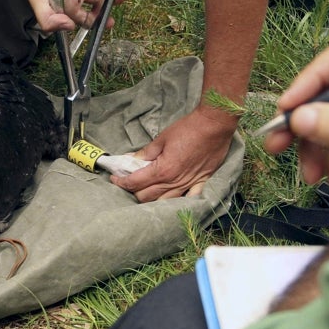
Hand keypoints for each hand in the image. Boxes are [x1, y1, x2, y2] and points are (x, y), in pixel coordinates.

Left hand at [110, 105, 235, 201]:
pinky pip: (189, 200)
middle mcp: (174, 182)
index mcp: (162, 170)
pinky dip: (178, 203)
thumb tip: (131, 160)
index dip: (121, 182)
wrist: (214, 126)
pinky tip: (171, 201)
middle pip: (147, 197)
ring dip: (151, 200)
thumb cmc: (188, 129)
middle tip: (128, 183)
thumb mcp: (162, 138)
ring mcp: (188, 185)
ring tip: (145, 192)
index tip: (114, 178)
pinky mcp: (201, 183)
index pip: (136, 183)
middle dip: (133, 192)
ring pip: (164, 202)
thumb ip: (146, 153)